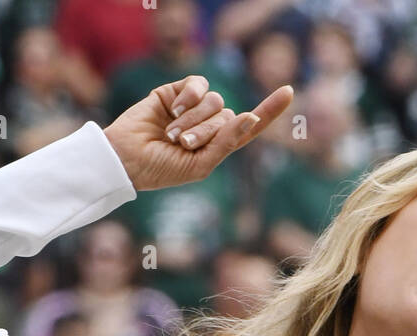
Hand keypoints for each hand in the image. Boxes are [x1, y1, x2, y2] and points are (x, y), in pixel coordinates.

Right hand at [104, 75, 292, 191]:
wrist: (128, 158)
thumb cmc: (162, 170)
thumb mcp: (200, 165)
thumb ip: (226, 143)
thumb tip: (250, 116)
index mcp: (219, 146)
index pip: (250, 126)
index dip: (269, 110)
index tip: (288, 91)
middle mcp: (210, 124)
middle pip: (229, 116)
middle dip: (208, 132)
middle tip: (182, 144)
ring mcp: (195, 107)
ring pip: (215, 101)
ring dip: (194, 120)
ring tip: (172, 134)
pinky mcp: (179, 91)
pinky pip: (198, 85)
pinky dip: (188, 98)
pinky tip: (171, 110)